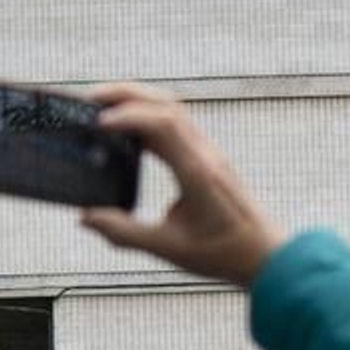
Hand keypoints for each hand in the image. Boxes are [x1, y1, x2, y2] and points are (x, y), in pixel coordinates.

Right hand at [79, 84, 288, 285]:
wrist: (263, 254)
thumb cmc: (223, 253)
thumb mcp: (168, 248)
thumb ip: (124, 233)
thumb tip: (86, 218)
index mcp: (196, 172)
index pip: (162, 125)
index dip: (128, 116)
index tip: (98, 122)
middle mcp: (204, 154)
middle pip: (166, 104)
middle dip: (126, 94)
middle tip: (90, 98)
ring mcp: (208, 152)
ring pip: (172, 109)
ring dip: (138, 100)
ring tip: (104, 107)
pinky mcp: (207, 157)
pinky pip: (177, 123)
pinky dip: (149, 116)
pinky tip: (129, 129)